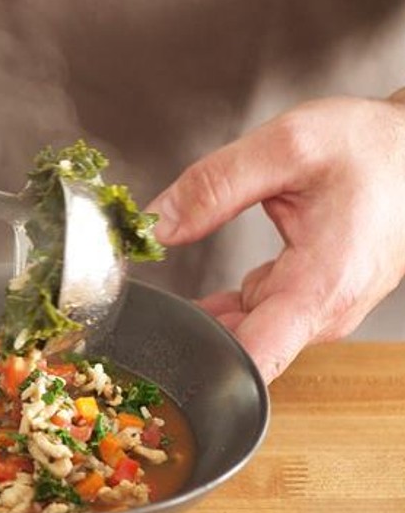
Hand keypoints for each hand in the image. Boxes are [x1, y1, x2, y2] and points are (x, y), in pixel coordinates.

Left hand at [146, 93, 404, 381]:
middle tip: (144, 311)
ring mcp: (319, 309)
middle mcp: (324, 310)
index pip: (256, 362)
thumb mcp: (284, 147)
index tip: (159, 349)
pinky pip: (256, 318)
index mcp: (321, 285)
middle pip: (240, 351)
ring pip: (244, 336)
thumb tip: (157, 224)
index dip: (201, 365)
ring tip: (166, 298)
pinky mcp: (311, 301)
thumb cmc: (367, 147)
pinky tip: (200, 292)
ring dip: (204, 322)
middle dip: (188, 335)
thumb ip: (213, 186)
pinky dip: (225, 309)